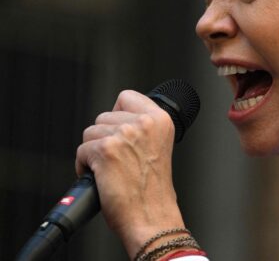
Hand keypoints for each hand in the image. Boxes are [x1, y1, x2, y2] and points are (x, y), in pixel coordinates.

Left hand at [75, 90, 184, 257]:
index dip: (118, 116)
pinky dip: (84, 167)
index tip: (121, 132)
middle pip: (104, 116)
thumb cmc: (153, 190)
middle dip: (104, 137)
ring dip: (94, 152)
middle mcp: (144, 124)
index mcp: (161, 120)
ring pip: (90, 132)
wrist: (151, 216)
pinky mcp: (106, 150)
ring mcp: (125, 135)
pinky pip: (81, 151)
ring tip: (111, 170)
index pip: (127, 97)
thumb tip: (114, 120)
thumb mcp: (157, 147)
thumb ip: (141, 128)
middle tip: (118, 160)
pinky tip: (101, 178)